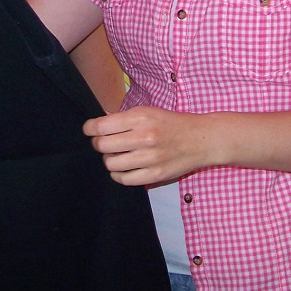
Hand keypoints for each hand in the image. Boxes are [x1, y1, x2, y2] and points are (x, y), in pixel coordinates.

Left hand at [82, 106, 212, 185]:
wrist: (201, 139)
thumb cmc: (172, 123)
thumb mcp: (148, 111)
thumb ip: (124, 118)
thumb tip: (98, 124)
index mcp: (141, 118)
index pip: (102, 126)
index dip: (90, 128)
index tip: (89, 130)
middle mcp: (144, 138)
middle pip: (103, 145)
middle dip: (98, 144)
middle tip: (103, 143)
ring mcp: (150, 159)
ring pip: (111, 164)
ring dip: (109, 159)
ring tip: (116, 155)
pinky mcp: (155, 175)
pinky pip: (125, 179)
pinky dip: (118, 174)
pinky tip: (123, 168)